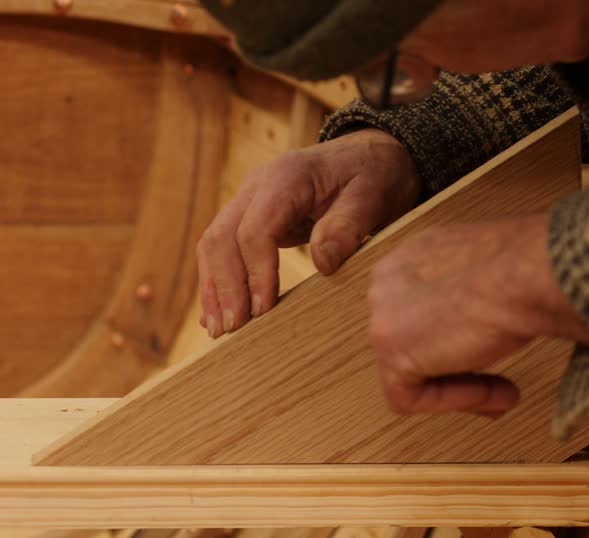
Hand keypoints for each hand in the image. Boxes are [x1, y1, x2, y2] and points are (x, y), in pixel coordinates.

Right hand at [197, 129, 420, 336]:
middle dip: (225, 286)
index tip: (263, 309)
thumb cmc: (374, 176)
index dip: (255, 272)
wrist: (369, 156)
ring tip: (218, 330)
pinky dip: (218, 280)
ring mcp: (249, 201)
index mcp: (286, 177)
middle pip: (222, 237)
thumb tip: (323, 264)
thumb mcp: (374, 196)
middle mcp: (257, 186)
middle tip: (232, 329)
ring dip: (213, 287)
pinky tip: (219, 312)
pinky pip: (223, 249)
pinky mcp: (250, 218)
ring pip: (213, 244)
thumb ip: (348, 226)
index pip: (254, 229)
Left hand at [367, 212, 588, 415]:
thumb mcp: (487, 275)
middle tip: (496, 385)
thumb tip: (481, 330)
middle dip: (453, 368)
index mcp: (410, 258)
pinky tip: (490, 394)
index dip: (455, 339)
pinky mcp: (391, 352)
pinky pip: (408, 396)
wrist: (523, 275)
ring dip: (459, 387)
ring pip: (410, 370)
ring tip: (504, 394)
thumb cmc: (522, 268)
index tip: (489, 351)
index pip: (419, 310)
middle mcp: (387, 282)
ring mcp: (382, 317)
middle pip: (412, 342)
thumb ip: (471, 297)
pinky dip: (450, 401)